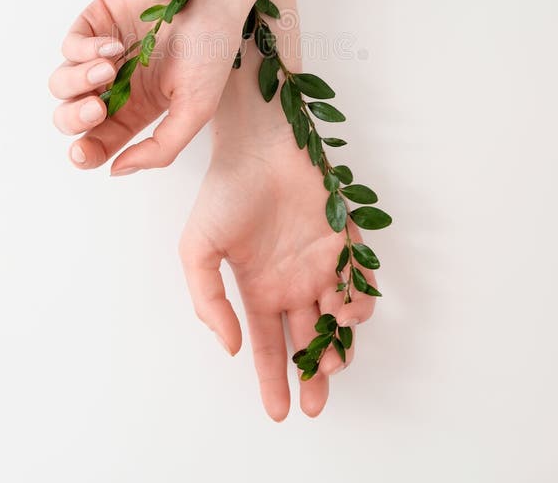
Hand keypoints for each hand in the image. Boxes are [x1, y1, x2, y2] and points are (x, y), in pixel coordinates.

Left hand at [48, 0, 246, 172]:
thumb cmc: (212, 47)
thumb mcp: (196, 109)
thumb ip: (160, 148)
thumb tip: (117, 169)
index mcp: (138, 109)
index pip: (99, 141)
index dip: (85, 153)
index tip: (83, 152)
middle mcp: (117, 84)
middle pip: (72, 117)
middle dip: (76, 119)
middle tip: (98, 107)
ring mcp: (103, 53)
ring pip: (63, 84)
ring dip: (79, 82)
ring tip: (110, 67)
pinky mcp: (95, 23)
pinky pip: (69, 47)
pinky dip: (85, 50)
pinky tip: (114, 45)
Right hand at [178, 70, 378, 420]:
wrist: (258, 144)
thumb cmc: (225, 191)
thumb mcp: (197, 250)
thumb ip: (208, 301)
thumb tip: (232, 348)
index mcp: (258, 286)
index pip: (269, 344)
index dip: (272, 380)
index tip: (280, 413)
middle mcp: (292, 280)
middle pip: (308, 341)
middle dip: (313, 376)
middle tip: (316, 402)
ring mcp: (321, 262)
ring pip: (338, 320)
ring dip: (336, 343)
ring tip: (327, 347)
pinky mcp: (346, 240)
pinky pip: (361, 283)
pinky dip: (359, 304)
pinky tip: (347, 310)